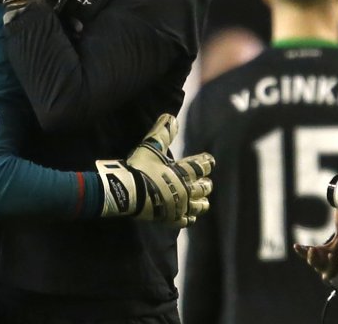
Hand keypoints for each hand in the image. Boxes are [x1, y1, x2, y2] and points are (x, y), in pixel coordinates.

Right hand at [96, 114, 214, 227]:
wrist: (128, 192)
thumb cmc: (140, 168)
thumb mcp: (150, 147)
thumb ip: (162, 132)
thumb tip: (171, 116)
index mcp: (182, 172)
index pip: (199, 166)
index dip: (205, 162)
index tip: (210, 161)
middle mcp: (184, 190)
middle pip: (202, 188)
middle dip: (205, 185)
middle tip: (207, 183)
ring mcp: (178, 206)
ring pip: (197, 206)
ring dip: (201, 203)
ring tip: (204, 201)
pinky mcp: (169, 218)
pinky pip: (184, 220)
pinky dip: (188, 218)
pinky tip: (189, 217)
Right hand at [293, 209, 337, 280]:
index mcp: (316, 254)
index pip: (305, 252)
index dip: (300, 250)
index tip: (296, 246)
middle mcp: (319, 263)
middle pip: (311, 261)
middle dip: (311, 256)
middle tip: (312, 249)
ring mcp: (327, 271)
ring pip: (324, 268)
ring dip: (327, 261)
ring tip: (331, 255)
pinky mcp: (336, 276)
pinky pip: (336, 271)